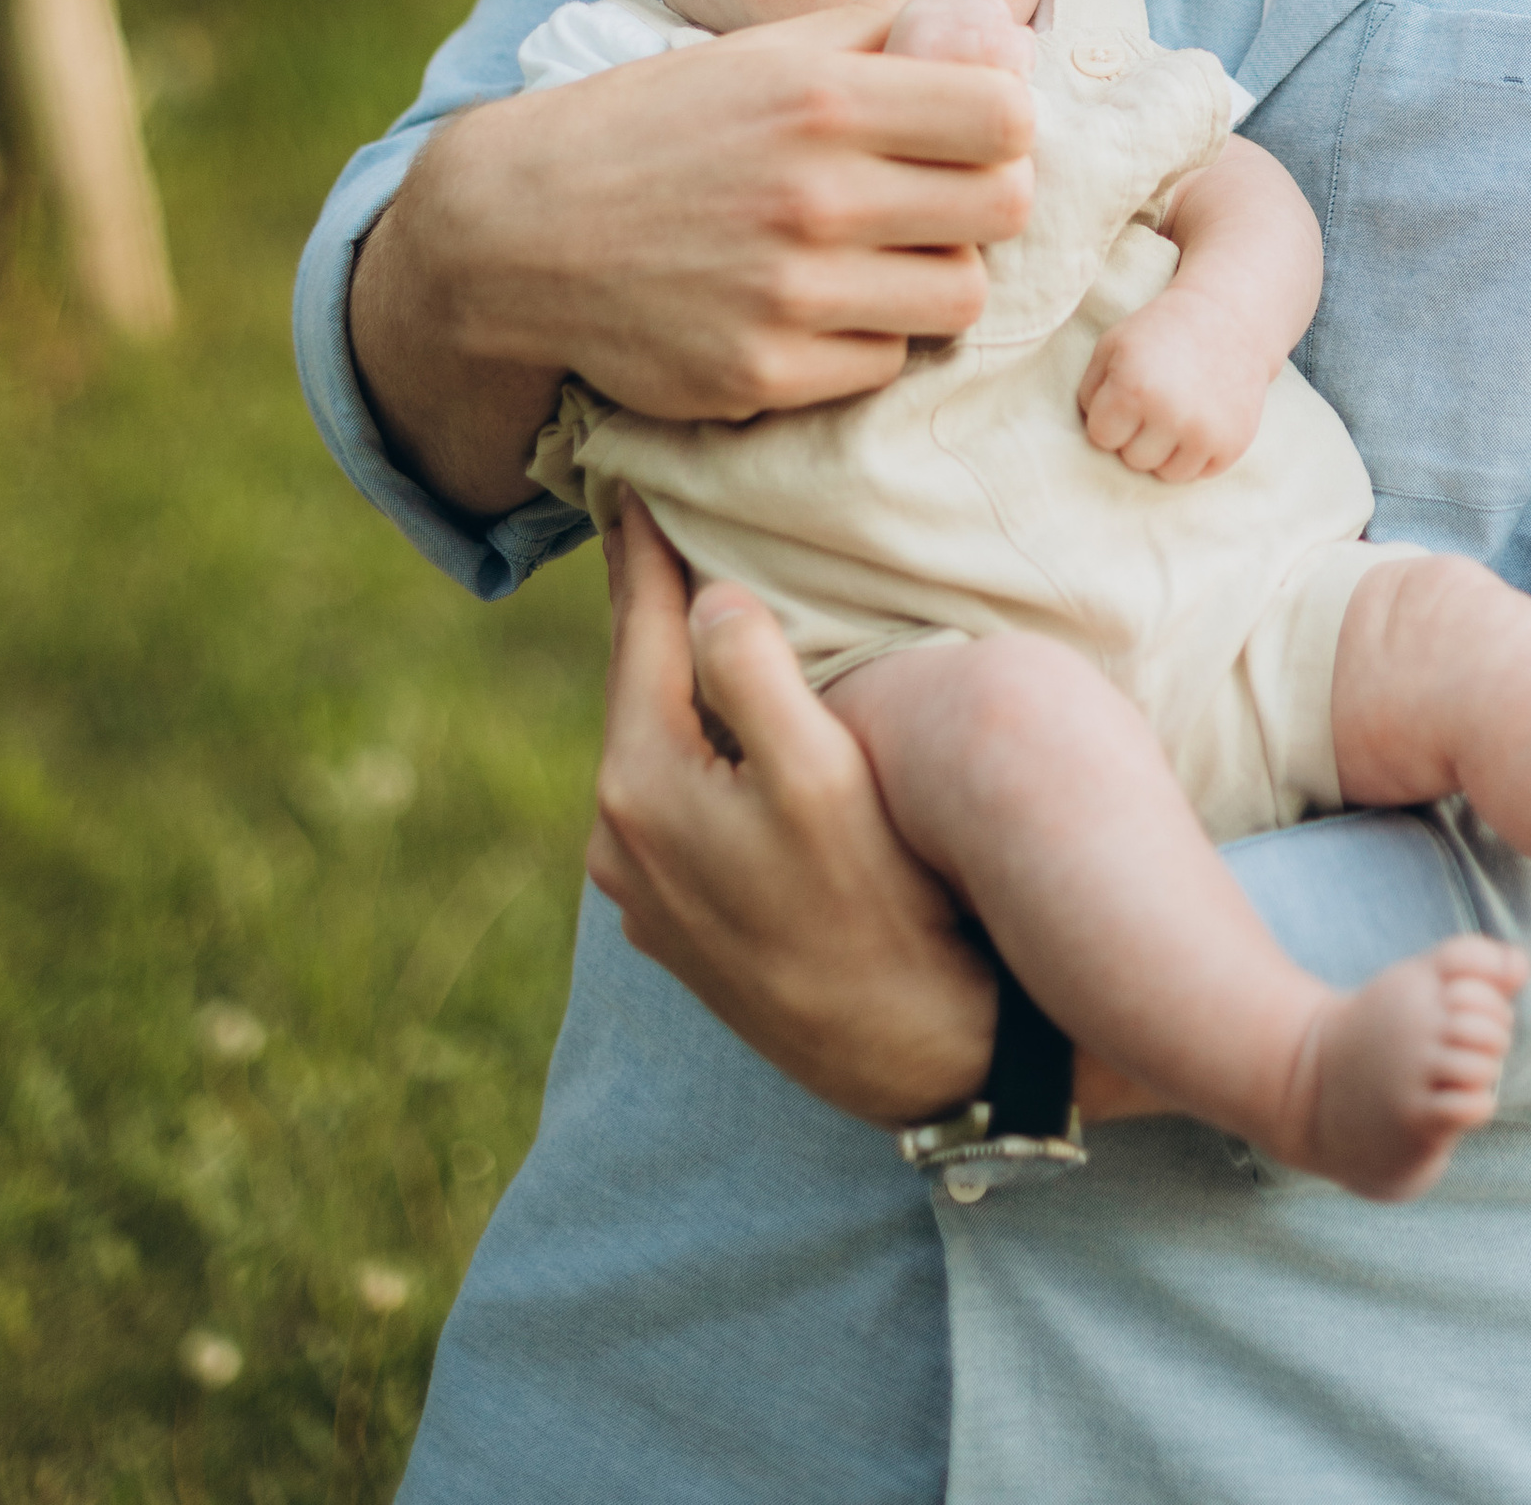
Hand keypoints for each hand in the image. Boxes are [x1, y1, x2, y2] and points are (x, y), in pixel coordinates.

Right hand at [349, 1, 1035, 518]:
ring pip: (958, 298)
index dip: (1004, 124)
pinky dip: (865, 338)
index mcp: (822, 98)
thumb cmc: (659, 126)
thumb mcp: (762, 51)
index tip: (971, 131)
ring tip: (878, 255)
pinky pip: (882, 363)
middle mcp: (813, 195)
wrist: (520, 231)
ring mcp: (789, 294)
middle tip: (936, 199)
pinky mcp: (762, 376)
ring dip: (932, 277)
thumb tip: (1005, 31)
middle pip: (1004, 210)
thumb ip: (886, 33)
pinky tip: (816, 307)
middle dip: (983, 201)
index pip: (1008, 117)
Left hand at [588, 499, 998, 1123]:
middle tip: (651, 515)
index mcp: (641, 789)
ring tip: (689, 595)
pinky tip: (722, 714)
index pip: (636, 635)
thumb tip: (708, 595)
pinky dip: (690, 737)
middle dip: (647, 603)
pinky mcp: (679, 922)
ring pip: (653, 741)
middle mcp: (619, 843)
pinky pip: (673, 794)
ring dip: (669, 672)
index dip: (637, 549)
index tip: (626, 473)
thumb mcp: (823, 776)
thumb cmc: (883, 908)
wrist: (912, 1057)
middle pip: (635, 685)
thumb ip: (753, 675)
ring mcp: (644, 891)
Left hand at [1078, 290, 1274, 482]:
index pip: (1101, 438)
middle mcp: (1170, 415)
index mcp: (1133, 389)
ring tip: (1177, 412)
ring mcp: (1206, 433)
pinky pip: (1200, 473)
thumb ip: (1090, 392)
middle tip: (1157, 400)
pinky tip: (1201, 418)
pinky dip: (1197, 453)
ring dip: (1167, 450)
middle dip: (1138, 435)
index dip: (1111, 417)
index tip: (1127, 395)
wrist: (1228, 314)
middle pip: (1134, 460)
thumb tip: (1094, 441)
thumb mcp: (1112, 346)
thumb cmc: (1160, 330)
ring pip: (1167, 475)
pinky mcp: (1233, 443)